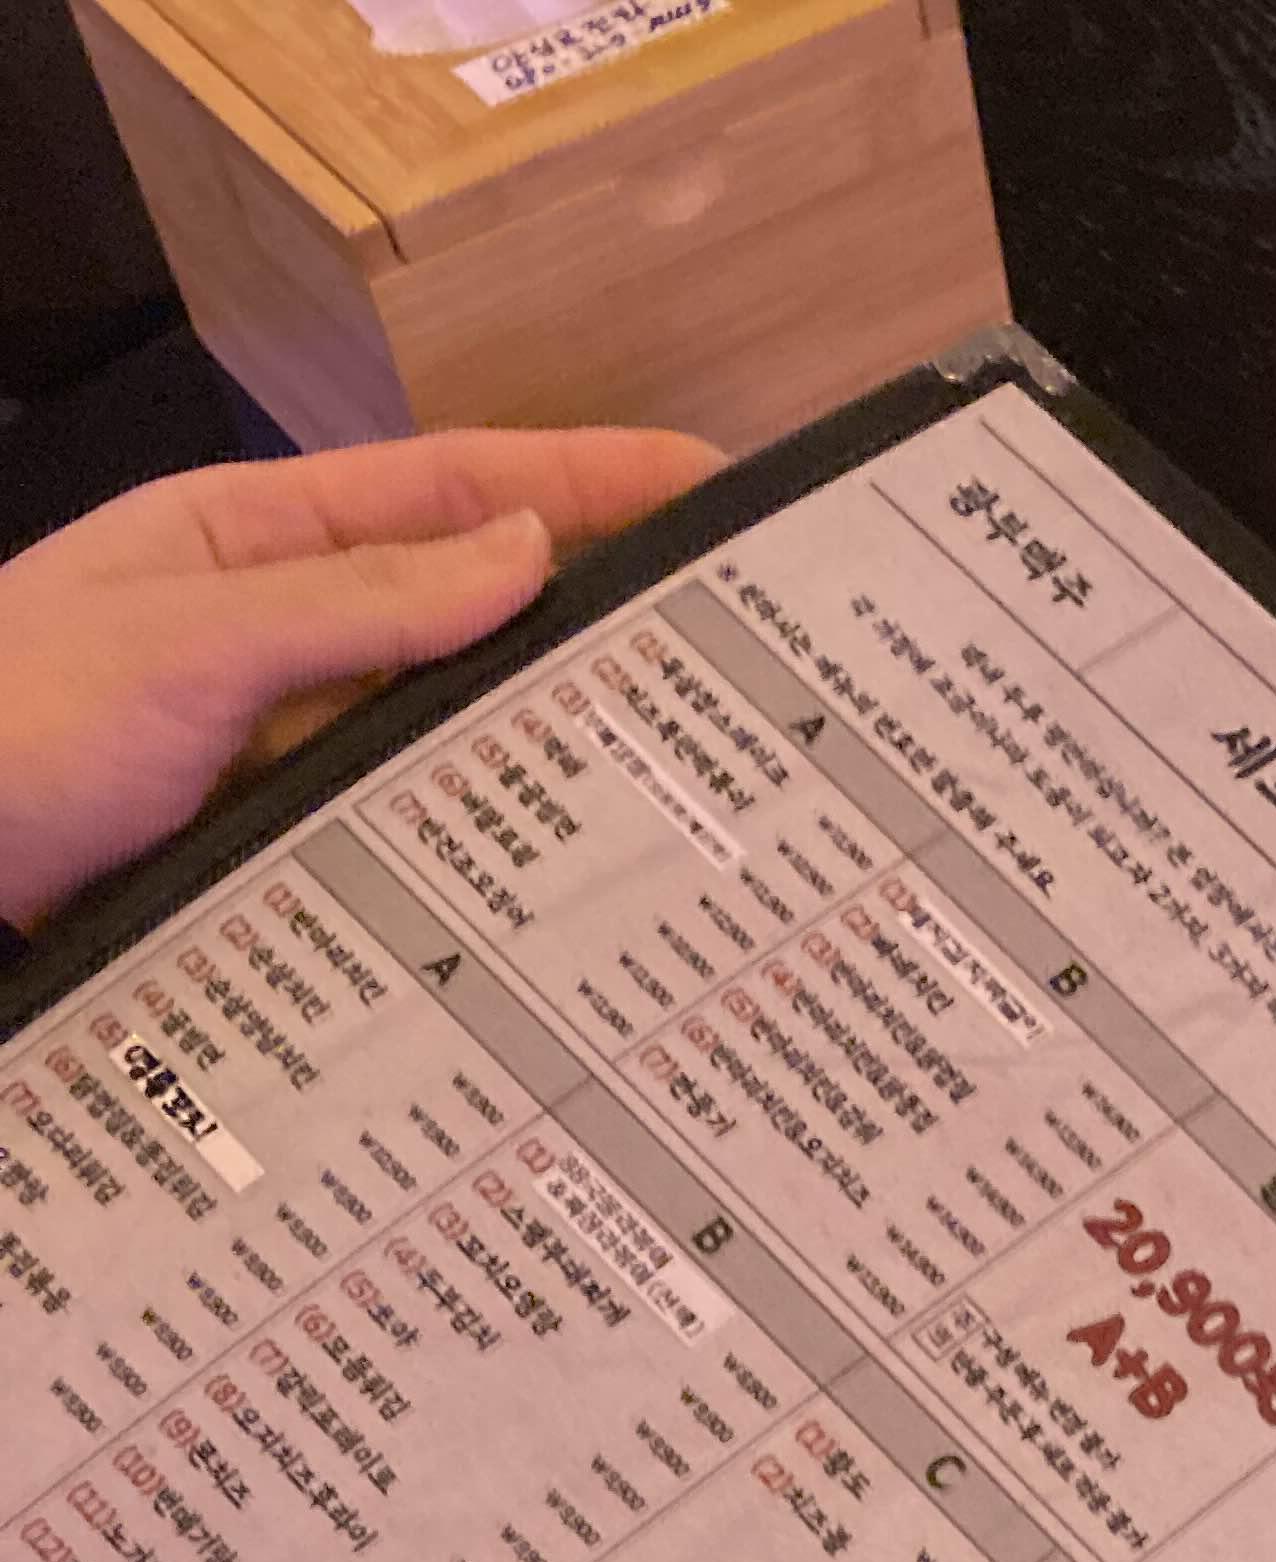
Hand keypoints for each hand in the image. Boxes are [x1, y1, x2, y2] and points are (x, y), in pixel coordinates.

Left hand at [0, 425, 723, 932]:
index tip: (703, 485)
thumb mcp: (184, 643)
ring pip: (446, 746)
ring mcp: (280, 761)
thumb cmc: (7, 733)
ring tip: (682, 786)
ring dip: (550, 761)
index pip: (449, 491)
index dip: (581, 478)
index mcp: (250, 550)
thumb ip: (356, 602)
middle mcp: (279, 650)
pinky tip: (558, 898)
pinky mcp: (276, 869)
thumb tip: (525, 550)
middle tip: (732, 655)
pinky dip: (482, 871)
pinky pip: (402, 856)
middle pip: (468, 620)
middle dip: (593, 625)